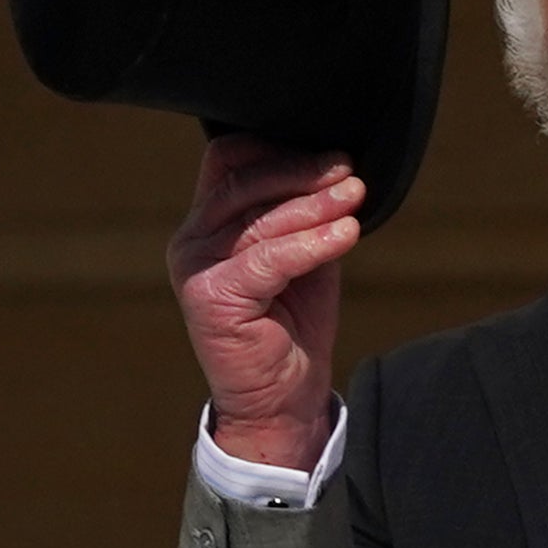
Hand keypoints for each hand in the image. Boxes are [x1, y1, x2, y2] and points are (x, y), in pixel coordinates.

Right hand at [173, 136, 363, 472]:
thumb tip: (338, 170)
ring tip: (355, 195)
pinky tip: (347, 234)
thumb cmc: (292, 326)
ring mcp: (195, 267)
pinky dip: (312, 244)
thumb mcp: (302, 256)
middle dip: (302, 172)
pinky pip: (268, 259)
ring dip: (314, 205)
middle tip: (348, 170)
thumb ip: (305, 215)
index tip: (329, 153)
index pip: (230, 160)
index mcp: (208, 222)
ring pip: (259, 220)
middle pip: (244, 182)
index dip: (277, 148)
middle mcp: (192, 239)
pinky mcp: (211, 297)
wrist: (281, 399)